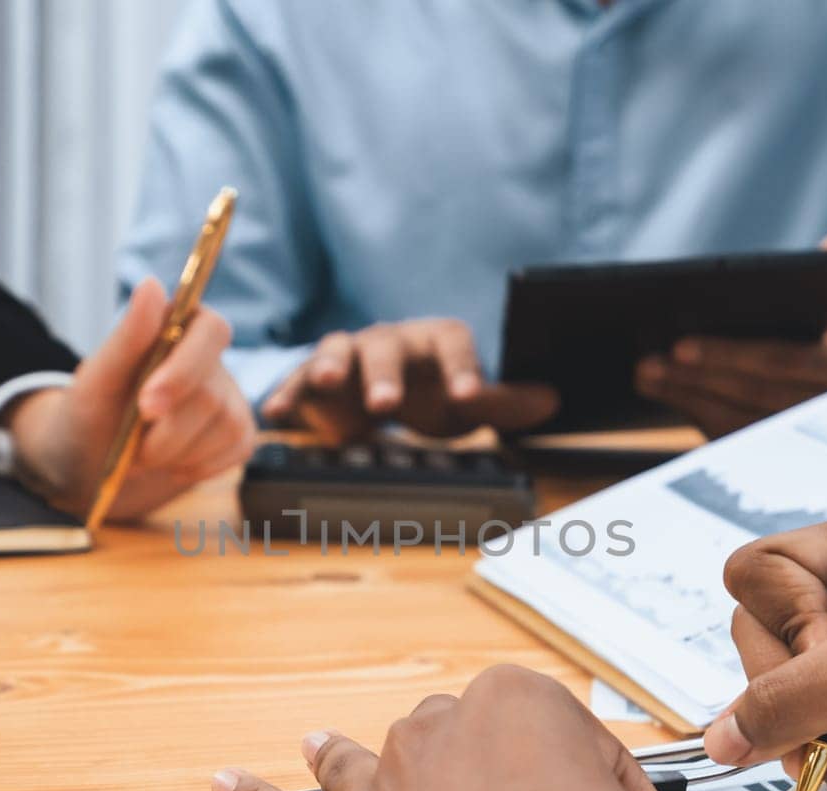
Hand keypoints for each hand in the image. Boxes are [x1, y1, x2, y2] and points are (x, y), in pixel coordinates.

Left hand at [3, 278, 255, 519]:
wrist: (91, 466)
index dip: (184, 371)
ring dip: (175, 454)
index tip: (147, 406)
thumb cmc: (89, 416)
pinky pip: (235, 454)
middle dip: (166, 432)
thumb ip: (128, 336)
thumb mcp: (96, 380)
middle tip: (131, 447)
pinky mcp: (239, 436)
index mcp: (178, 329)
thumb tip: (152, 284)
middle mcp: (211, 360)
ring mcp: (230, 399)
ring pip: (225, 428)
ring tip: (143, 454)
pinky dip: (195, 467)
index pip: (210, 330)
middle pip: (210, 395)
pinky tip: (170, 463)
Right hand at [260, 318, 558, 442]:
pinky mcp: (312, 379)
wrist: (374, 399)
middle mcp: (389, 341)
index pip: (452, 340)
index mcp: (432, 342)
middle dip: (386, 373)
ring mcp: (347, 355)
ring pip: (337, 350)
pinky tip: (276, 413)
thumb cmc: (427, 394)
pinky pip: (297, 382)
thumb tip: (551, 399)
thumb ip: (503, 403)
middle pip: (388, 347)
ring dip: (330, 365)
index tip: (468, 396)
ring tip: (326, 383)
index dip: (461, 366)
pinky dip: (286, 395)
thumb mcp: (465, 403)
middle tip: (386, 404)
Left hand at [634, 232, 826, 437]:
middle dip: (696, 380)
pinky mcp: (781, 453)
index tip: (680, 345)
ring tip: (645, 374)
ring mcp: (808, 439)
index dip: (730, 355)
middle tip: (646, 363)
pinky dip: (697, 415)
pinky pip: (734, 439)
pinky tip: (665, 393)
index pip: (784, 362)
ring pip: (739, 423)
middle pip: (753, 396)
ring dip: (688, 399)